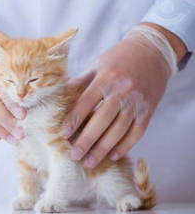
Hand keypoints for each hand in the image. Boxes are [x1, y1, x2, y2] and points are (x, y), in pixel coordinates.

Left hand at [62, 24, 182, 167]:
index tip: (63, 135)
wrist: (153, 51)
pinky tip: (113, 156)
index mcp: (106, 78)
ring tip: (90, 162)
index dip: (74, 120)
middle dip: (87, 141)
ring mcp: (137, 102)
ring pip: (119, 130)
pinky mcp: (148, 110)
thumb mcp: (96, 64)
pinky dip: (126, 145)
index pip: (86, 102)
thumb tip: (60, 99)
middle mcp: (122, 91)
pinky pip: (137, 132)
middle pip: (102, 120)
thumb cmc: (119, 58)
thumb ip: (79, 83)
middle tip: (74, 156)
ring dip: (104, 149)